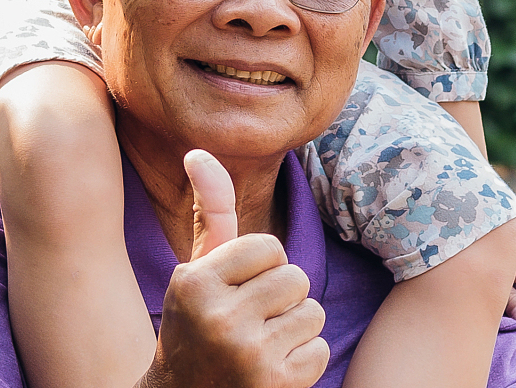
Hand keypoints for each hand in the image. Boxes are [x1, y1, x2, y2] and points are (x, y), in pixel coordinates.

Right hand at [142, 151, 328, 387]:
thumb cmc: (196, 326)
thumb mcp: (196, 270)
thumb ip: (210, 212)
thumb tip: (199, 151)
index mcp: (195, 282)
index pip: (268, 246)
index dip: (261, 267)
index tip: (237, 291)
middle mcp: (219, 318)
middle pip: (295, 278)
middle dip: (280, 298)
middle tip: (249, 321)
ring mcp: (248, 355)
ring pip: (312, 312)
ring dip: (293, 329)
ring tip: (259, 344)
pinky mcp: (276, 385)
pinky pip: (320, 349)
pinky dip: (302, 361)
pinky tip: (269, 370)